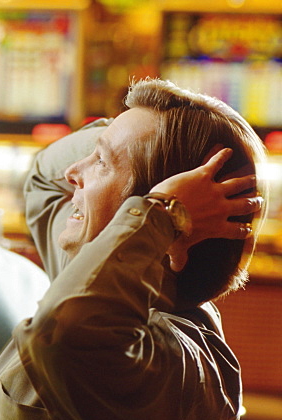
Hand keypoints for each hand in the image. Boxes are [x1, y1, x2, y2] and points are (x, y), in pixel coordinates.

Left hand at [150, 147, 262, 271]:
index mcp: (217, 228)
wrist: (161, 215)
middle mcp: (221, 209)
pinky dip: (221, 155)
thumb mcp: (176, 250)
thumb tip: (175, 270)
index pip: (237, 231)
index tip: (249, 229)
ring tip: (253, 176)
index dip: (244, 230)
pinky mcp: (202, 175)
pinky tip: (226, 149)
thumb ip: (179, 259)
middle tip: (258, 199)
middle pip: (244, 204)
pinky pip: (215, 163)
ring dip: (246, 179)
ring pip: (237, 183)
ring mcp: (214, 191)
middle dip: (253, 202)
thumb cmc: (169, 235)